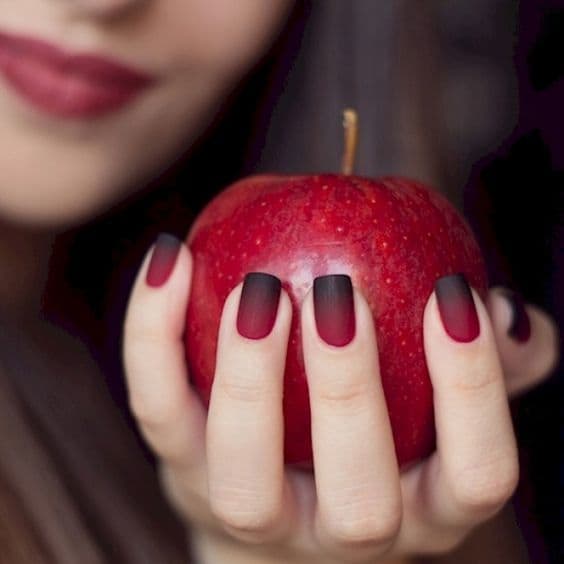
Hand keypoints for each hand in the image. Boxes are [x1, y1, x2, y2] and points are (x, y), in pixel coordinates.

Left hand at [123, 236, 557, 562]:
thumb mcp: (436, 410)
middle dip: (351, 392)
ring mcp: (252, 515)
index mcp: (420, 508)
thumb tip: (497, 311)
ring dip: (251, 378)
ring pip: (245, 475)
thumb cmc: (370, 434)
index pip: (477, 475)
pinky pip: (160, 409)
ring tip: (258, 290)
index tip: (453, 294)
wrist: (276, 492)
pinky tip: (174, 257)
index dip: (474, 389)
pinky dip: (155, 333)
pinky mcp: (183, 473)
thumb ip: (482, 367)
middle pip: (360, 501)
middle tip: (340, 293)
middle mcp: (339, 532)